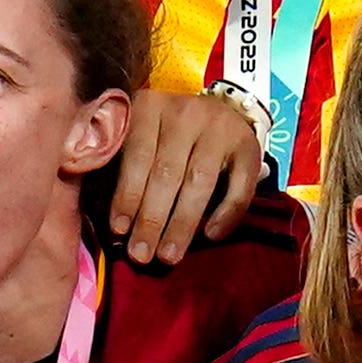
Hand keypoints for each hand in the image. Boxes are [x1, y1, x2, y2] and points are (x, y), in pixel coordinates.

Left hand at [101, 85, 267, 264]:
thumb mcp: (140, 136)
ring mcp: (220, 127)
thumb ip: (122, 166)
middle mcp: (185, 112)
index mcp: (150, 107)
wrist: (221, 110)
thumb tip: (113, 220)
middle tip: (141, 254)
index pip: (137, 156)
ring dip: (182, 223)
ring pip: (199, 181)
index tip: (119, 230)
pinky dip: (226, 214)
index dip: (127, 196)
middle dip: (152, 219)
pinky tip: (210, 235)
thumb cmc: (167, 135)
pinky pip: (239, 186)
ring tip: (169, 254)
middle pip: (167, 172)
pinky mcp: (248, 144)